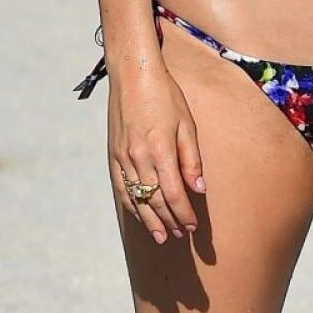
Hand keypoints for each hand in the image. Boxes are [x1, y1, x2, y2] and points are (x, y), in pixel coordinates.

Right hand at [108, 64, 205, 243]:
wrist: (133, 76)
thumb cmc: (165, 96)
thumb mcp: (187, 123)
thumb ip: (192, 158)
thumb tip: (199, 189)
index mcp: (160, 150)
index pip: (173, 193)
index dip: (184, 213)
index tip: (193, 226)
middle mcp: (139, 158)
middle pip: (155, 200)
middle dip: (171, 220)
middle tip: (182, 235)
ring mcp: (123, 158)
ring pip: (137, 199)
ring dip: (150, 220)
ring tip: (162, 236)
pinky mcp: (113, 156)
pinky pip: (122, 188)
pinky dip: (132, 205)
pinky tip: (140, 215)